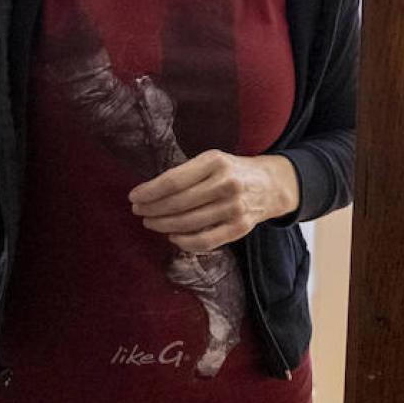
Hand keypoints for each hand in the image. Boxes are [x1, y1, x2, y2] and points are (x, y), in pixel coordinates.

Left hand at [129, 150, 299, 252]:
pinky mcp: (241, 228)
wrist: (270, 184)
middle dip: (153, 209)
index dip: (150, 191)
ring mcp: (235, 207)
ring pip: (190, 223)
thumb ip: (186, 173)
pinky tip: (172, 237)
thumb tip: (150, 192)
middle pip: (179, 203)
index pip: (174, 181)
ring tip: (150, 222)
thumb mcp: (211, 160)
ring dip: (164, 225)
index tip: (133, 196)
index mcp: (214, 162)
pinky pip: (207, 240)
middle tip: (138, 211)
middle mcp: (226, 184)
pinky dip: (185, 242)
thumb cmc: (230, 171)